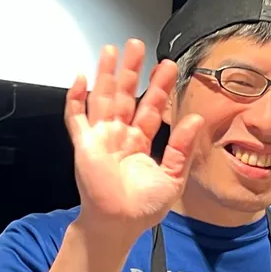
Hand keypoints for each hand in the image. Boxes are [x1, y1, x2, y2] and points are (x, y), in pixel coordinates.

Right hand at [65, 39, 203, 247]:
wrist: (119, 224)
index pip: (150, 107)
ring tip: (112, 51)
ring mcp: (101, 138)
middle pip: (125, 95)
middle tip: (138, 46)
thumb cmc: (143, 208)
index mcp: (139, 142)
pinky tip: (79, 79)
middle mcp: (119, 136)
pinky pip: (76, 118)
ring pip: (102, 98)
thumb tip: (195, 119)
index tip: (168, 67)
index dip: (159, 87)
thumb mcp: (173, 177)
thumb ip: (182, 148)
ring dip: (106, 75)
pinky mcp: (84, 145)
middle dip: (131, 71)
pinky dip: (75, 99)